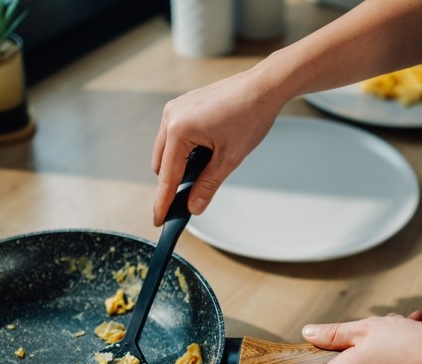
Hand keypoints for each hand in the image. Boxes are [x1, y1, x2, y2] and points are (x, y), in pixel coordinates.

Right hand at [151, 67, 286, 225]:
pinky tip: (208, 148)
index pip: (168, 176)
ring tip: (210, 163)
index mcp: (179, 130)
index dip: (163, 201)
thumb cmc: (250, 116)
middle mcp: (171, 116)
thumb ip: (208, 185)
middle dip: (174, 181)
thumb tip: (194, 207)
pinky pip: (175, 134)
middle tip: (193, 195)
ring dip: (181, 163)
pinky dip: (185, 148)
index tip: (158, 220)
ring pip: (167, 149)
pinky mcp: (183, 104)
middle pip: (162, 164)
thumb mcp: (230, 158)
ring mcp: (175, 108)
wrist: (263, 86)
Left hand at [302, 311, 421, 363]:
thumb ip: (333, 333)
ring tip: (404, 326)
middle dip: (362, 345)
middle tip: (381, 328)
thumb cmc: (407, 346)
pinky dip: (397, 359)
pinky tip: (413, 334)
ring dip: (383, 347)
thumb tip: (309, 333)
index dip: (324, 357)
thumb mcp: (364, 329)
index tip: (340, 343)